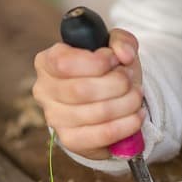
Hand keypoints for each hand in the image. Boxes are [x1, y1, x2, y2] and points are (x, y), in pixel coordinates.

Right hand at [32, 28, 143, 159]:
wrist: (107, 101)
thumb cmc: (106, 70)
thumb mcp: (114, 47)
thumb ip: (121, 41)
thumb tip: (124, 54)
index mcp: (47, 62)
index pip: (63, 63)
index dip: (97, 62)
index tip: (116, 60)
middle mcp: (44, 91)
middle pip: (82, 90)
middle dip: (117, 83)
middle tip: (130, 80)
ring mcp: (55, 118)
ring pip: (97, 113)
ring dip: (127, 103)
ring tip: (136, 96)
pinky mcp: (71, 140)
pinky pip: (103, 135)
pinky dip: (127, 125)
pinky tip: (136, 115)